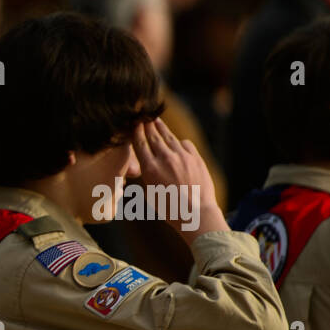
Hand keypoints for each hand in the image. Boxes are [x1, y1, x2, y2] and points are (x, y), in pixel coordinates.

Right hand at [131, 119, 226, 242]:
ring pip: (169, 137)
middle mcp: (165, 158)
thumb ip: (148, 174)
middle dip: (147, 125)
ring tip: (156, 121)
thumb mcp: (150, 193)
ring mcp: (182, 156)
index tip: (134, 124)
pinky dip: (179, 142)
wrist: (196, 212)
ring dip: (161, 128)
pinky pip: (184, 144)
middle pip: (153, 136)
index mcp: (150, 168)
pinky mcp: (195, 157)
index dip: (136, 131)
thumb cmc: (170, 208)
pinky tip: (176, 141)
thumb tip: (147, 164)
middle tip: (144, 116)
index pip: (140, 144)